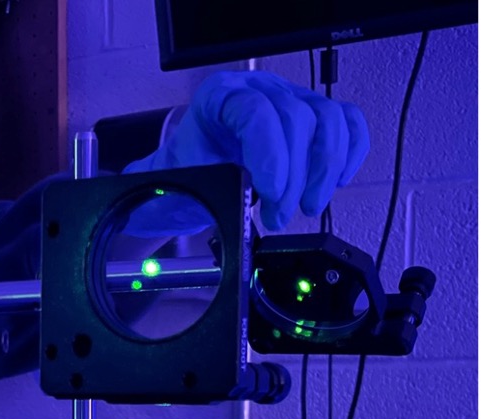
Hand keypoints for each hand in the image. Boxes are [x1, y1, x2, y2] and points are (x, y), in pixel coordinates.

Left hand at [125, 70, 369, 230]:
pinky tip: (337, 182)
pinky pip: (347, 121)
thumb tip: (233, 207)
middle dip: (294, 175)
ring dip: (324, 169)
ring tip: (307, 206)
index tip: (270, 194)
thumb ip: (204, 188)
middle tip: (279, 215)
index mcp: (219, 96)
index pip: (256, 112)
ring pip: (328, 119)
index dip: (270, 154)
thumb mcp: (184, 181)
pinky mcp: (314, 115)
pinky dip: (350, 151)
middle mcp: (258, 88)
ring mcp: (290, 98)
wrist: (188, 176)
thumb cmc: (185, 175)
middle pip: (297, 118)